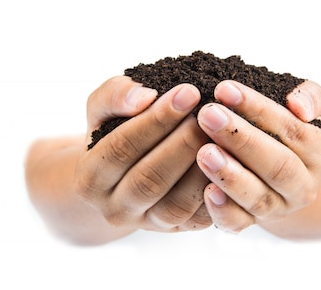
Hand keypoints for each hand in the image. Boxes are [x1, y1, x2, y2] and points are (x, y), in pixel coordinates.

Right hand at [75, 76, 212, 231]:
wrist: (122, 171)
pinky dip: (217, 193)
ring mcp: (147, 224)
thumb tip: (144, 97)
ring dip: (202, 168)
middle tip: (210, 114)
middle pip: (150, 180)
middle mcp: (115, 209)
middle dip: (183, 143)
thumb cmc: (114, 130)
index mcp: (89, 178)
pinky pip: (200, 218)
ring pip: (177, 204)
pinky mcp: (178, 230)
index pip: (122, 147)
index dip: (156, 119)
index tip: (188, 92)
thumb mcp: (103, 108)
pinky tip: (231, 161)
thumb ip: (115, 95)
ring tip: (221, 135)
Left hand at [195, 80, 320, 232]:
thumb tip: (298, 103)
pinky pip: (240, 223)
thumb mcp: (305, 108)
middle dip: (241, 138)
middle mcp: (305, 186)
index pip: (292, 129)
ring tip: (203, 152)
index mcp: (320, 153)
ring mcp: (280, 208)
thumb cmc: (286, 130)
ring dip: (230, 175)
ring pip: (258, 196)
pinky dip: (223, 210)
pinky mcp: (254, 224)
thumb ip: (310, 96)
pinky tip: (207, 191)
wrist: (288, 175)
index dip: (258, 108)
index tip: (225, 89)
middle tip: (208, 115)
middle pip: (277, 165)